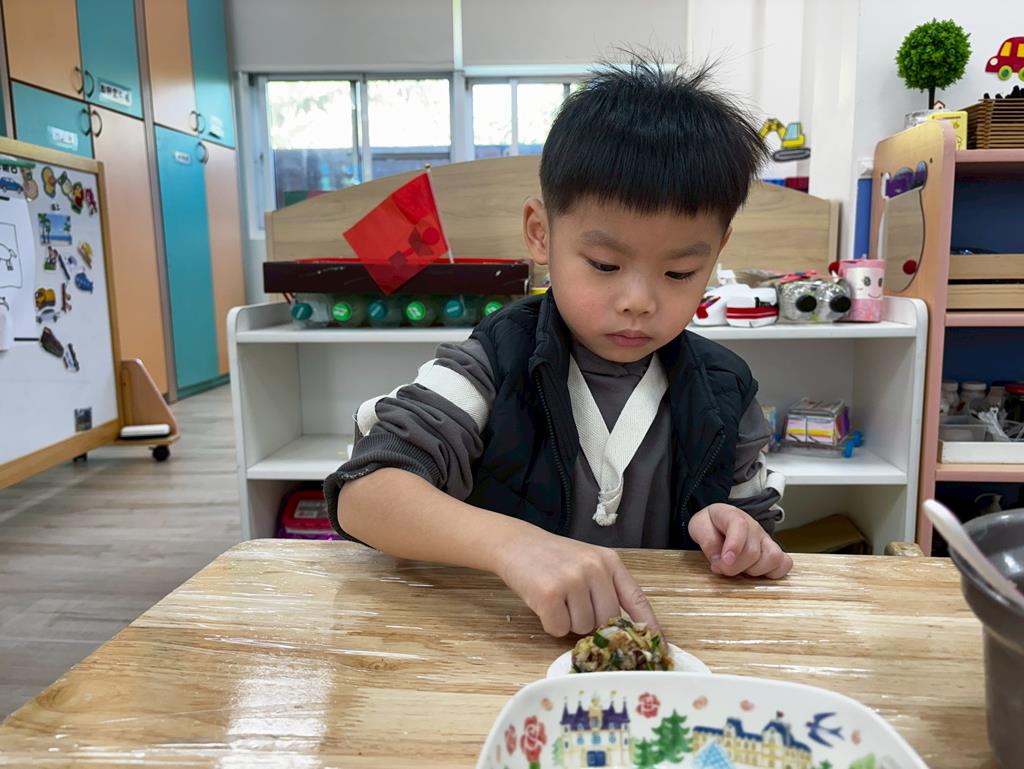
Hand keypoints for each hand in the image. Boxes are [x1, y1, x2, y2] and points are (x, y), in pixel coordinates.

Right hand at [494, 528, 659, 637]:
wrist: (516, 544)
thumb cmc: (553, 558)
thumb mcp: (587, 563)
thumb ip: (606, 588)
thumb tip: (622, 631)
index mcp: (609, 561)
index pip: (636, 598)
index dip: (649, 625)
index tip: (659, 646)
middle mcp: (594, 569)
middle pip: (607, 620)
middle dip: (591, 622)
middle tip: (572, 605)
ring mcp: (572, 580)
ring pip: (582, 628)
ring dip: (568, 622)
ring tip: (556, 599)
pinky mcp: (549, 594)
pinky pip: (558, 629)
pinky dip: (550, 624)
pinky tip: (543, 604)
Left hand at [688, 503, 792, 578]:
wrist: (717, 523)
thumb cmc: (710, 525)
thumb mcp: (699, 527)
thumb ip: (707, 541)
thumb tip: (719, 560)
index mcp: (733, 515)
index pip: (740, 527)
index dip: (734, 546)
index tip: (724, 562)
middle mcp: (754, 526)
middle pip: (753, 551)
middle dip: (735, 567)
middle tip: (721, 568)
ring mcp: (766, 539)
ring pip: (773, 557)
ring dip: (754, 570)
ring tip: (740, 569)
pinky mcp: (774, 551)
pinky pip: (785, 564)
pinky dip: (773, 573)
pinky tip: (757, 574)